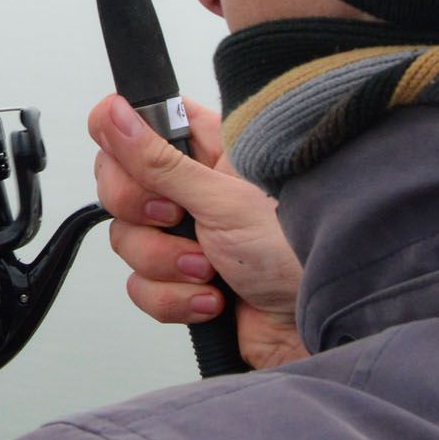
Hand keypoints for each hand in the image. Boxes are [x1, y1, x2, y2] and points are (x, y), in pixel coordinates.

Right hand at [89, 95, 309, 370]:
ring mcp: (188, 238)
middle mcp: (194, 190)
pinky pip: (143, 288)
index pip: (139, 126)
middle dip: (142, 215)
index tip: (138, 166)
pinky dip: (174, 299)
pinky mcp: (184, 283)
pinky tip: (214, 301)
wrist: (327, 326)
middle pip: (121, 187)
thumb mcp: (223, 200)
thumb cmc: (301, 251)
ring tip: (212, 270)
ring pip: (129, 241)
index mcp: (209, 149)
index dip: (124, 146)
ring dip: (166, 264)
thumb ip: (158, 160)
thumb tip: (112, 113)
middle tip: (175, 218)